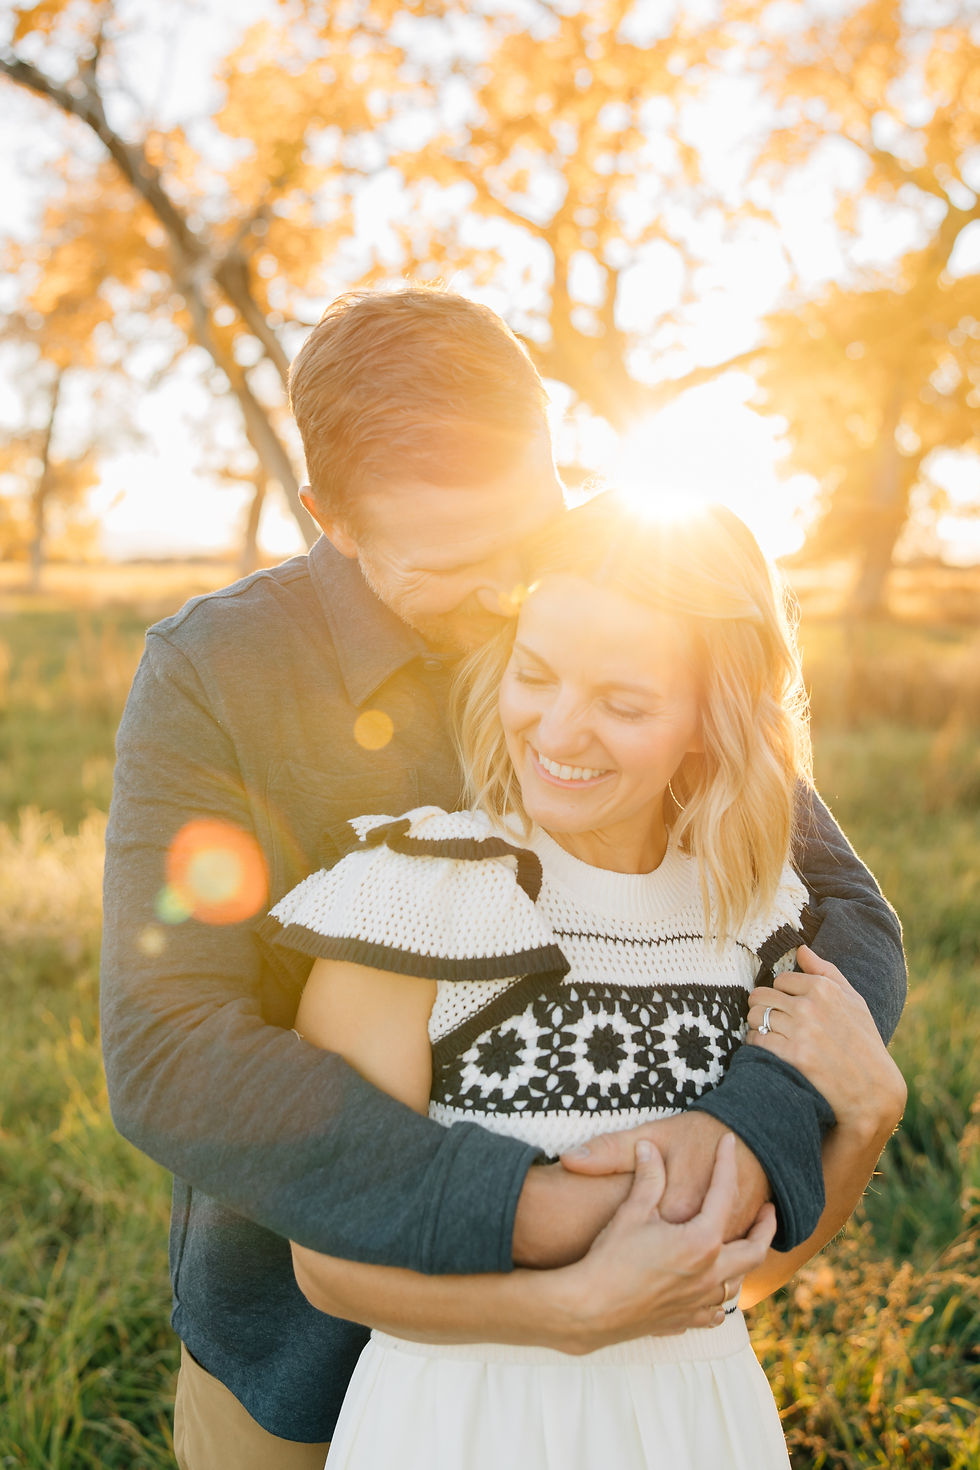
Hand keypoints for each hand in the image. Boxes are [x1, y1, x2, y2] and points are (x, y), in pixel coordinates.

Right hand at [557, 1133, 775, 1350]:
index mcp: (702, 1242)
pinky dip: (718, 1298)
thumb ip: (648, 1178)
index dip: (727, 1164)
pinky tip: (711, 1289)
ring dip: (743, 1263)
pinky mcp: (685, 1321)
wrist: (591, 1309)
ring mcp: (700, 1302)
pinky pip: (715, 1313)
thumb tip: (648, 1148)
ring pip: (738, 1284)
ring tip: (740, 1247)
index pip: (725, 1194)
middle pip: (754, 1250)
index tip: (729, 1143)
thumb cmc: (610, 1258)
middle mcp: (710, 1274)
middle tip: (768, 1211)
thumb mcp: (632, 1211)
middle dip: (765, 1228)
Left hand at [746, 946, 906, 1135]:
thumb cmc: (864, 1043)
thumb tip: (800, 948)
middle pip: (761, 996)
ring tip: (771, 1035)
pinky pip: (757, 1040)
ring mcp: (801, 1031)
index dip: (782, 994)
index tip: (788, 1007)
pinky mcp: (793, 1056)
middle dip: (763, 1007)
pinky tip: (769, 1050)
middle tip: (773, 1021)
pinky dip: (757, 1044)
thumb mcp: (854, 1001)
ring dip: (758, 1025)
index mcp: (825, 989)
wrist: (873, 1091)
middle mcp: (810, 1006)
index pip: (780, 980)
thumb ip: (826, 971)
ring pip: (756, 1016)